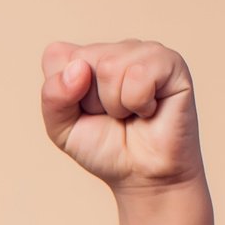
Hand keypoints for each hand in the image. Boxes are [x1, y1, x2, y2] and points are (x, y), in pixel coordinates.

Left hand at [40, 40, 202, 194]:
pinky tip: (149, 109)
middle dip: (91, 101)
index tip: (83, 112)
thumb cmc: (105, 148)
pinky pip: (139, 74)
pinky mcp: (171, 62)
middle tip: (112, 116)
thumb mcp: (62, 128)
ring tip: (130, 113)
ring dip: (116, 104)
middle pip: (82, 61)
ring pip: (110, 66)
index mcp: (85, 58)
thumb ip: (53, 97)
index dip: (63, 93)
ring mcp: (144, 52)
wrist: (143, 176)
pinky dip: (138, 102)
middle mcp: (114, 49)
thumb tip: (78, 68)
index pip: (56, 55)